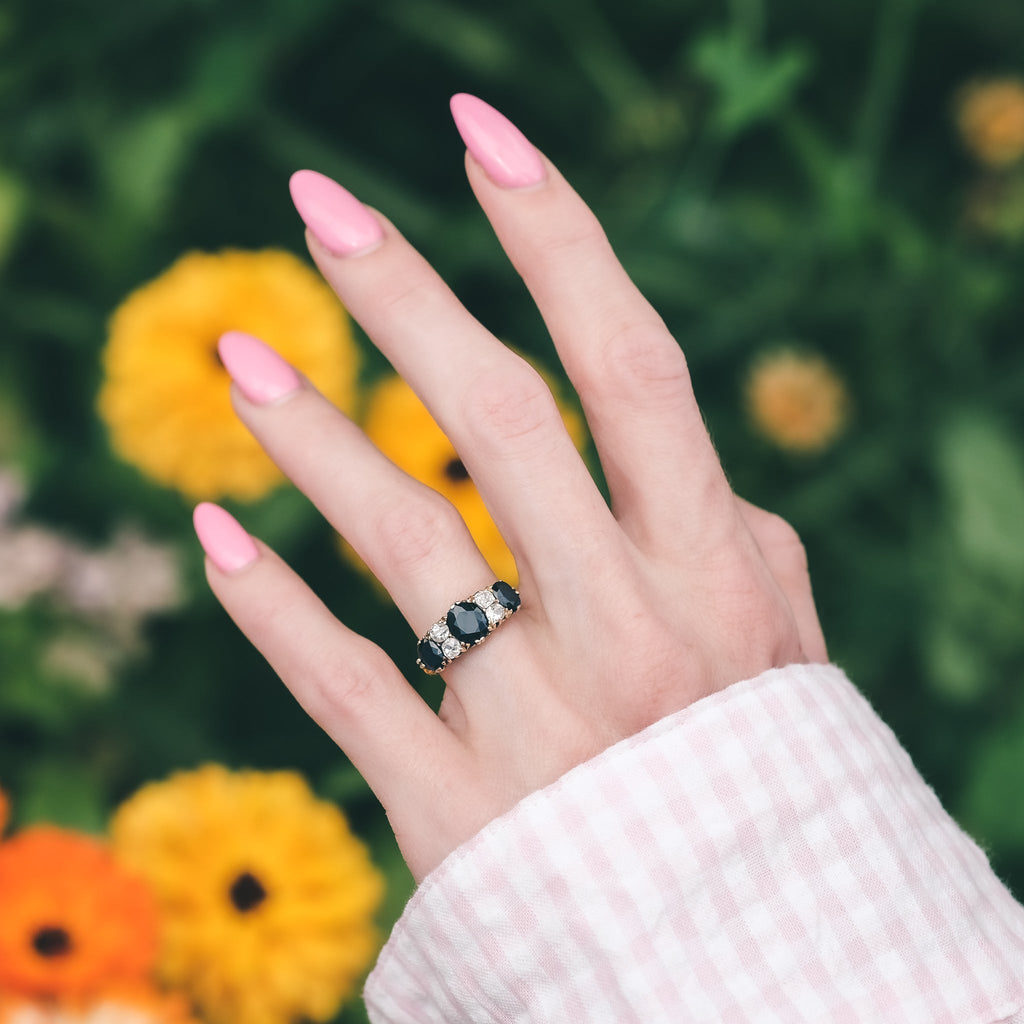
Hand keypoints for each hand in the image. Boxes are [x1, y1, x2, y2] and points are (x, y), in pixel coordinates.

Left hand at [194, 94, 826, 881]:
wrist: (750, 956)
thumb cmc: (763, 769)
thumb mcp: (784, 642)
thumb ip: (739, 538)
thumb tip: (688, 457)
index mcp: (714, 571)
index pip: (629, 366)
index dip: (555, 237)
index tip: (481, 133)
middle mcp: (627, 630)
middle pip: (500, 424)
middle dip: (408, 296)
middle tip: (319, 203)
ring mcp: (535, 721)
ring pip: (407, 544)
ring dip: (314, 438)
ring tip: (238, 353)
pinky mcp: (454, 804)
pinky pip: (346, 687)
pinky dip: (273, 609)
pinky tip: (218, 534)